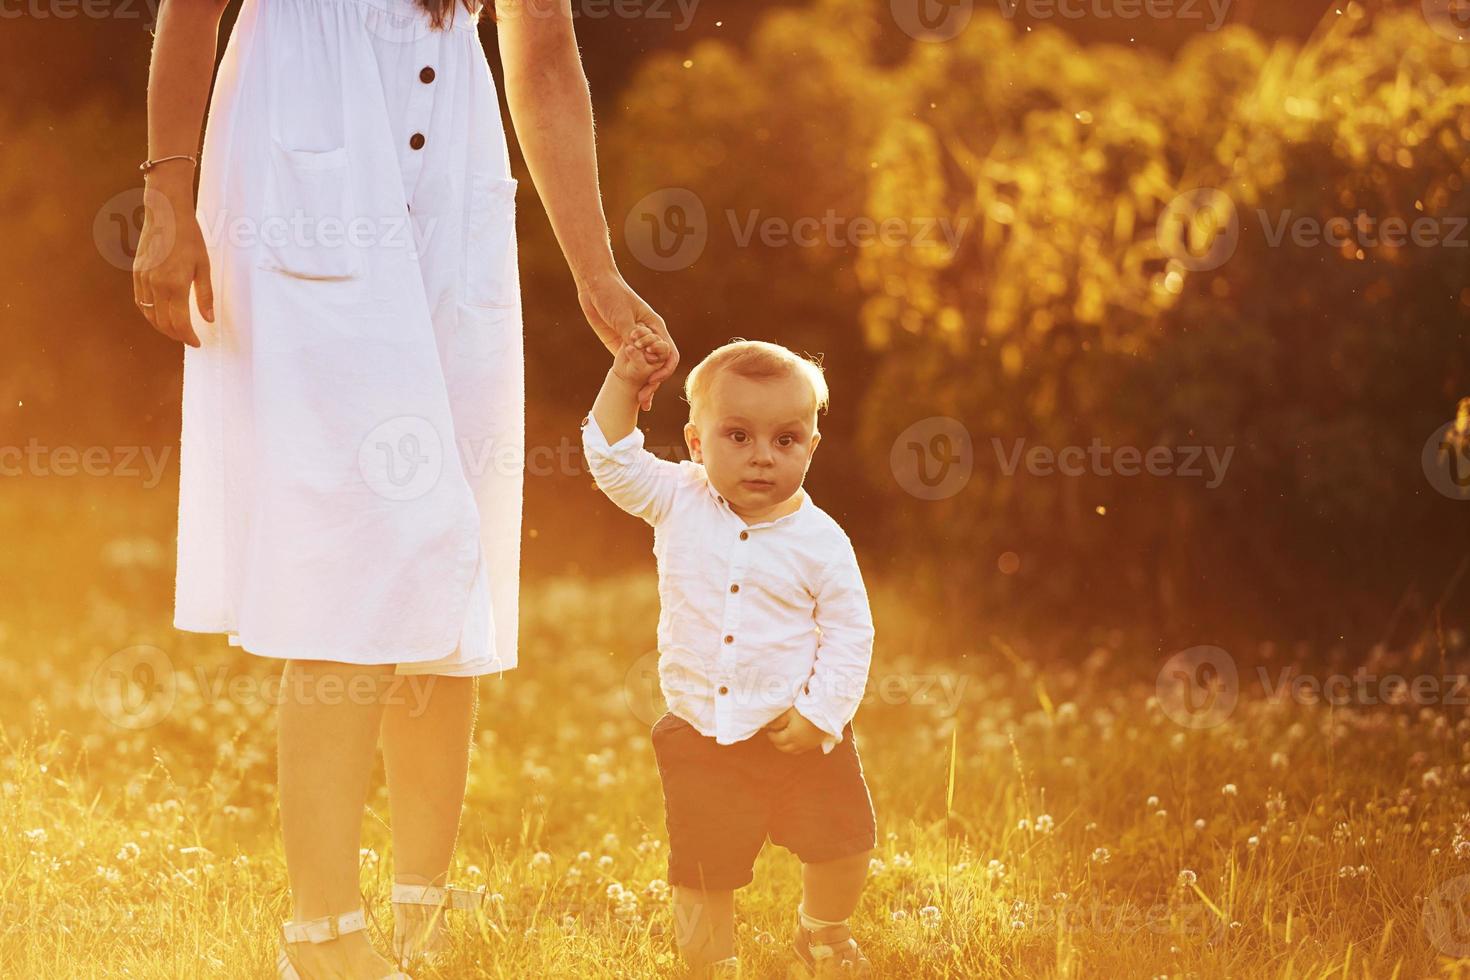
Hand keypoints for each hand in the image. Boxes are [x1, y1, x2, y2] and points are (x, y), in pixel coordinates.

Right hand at [132, 174, 211, 346]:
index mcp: (175, 285)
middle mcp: (156, 285)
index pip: (179, 323)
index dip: (188, 337)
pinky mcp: (137, 273)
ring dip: (162, 327)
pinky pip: (140, 302)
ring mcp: (143, 279)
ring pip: (149, 314)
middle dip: (176, 335)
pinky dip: (150, 314)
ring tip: (176, 331)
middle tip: (188, 339)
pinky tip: (160, 315)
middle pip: (163, 323)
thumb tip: (208, 319)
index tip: (197, 343)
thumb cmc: (189, 238)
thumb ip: (205, 295)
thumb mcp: (204, 266)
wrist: (165, 215)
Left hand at [577, 271, 677, 410]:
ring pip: (645, 369)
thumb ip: (630, 334)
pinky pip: (631, 366)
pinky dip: (632, 381)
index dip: (663, 370)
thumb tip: (638, 350)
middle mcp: (648, 338)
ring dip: (644, 386)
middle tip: (642, 400)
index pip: (668, 353)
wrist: (594, 286)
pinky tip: (629, 394)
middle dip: (653, 384)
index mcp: (655, 328)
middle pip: (658, 366)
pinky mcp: (621, 347)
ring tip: (641, 403)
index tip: (652, 380)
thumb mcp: (622, 315)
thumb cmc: (611, 294)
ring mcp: (635, 344)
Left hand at [763, 706, 828, 754]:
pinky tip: (796, 739)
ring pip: (793, 751)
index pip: (777, 740)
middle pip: (784, 748)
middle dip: (777, 742)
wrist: (828, 711)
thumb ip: (777, 721)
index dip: (771, 735)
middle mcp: (799, 744)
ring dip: (786, 746)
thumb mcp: (789, 712)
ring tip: (784, 738)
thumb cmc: (807, 709)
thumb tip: (767, 726)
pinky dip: (795, 747)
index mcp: (791, 736)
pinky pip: (802, 750)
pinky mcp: (815, 744)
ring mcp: (808, 745)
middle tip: (775, 735)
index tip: (769, 730)